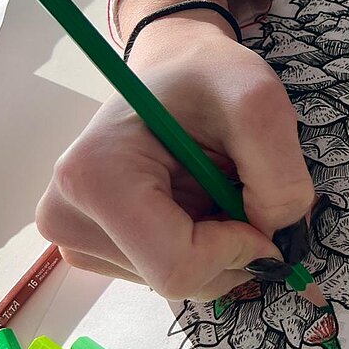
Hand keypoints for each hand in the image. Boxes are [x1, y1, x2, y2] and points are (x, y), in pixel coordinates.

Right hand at [36, 0, 314, 300]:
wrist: (178, 68)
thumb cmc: (209, 76)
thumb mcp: (259, 102)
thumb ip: (280, 176)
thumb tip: (276, 243)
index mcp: (92, 177)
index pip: (177, 267)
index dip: (237, 251)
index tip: (260, 210)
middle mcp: (68, 215)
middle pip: (176, 280)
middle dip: (228, 248)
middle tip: (237, 189)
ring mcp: (76, 236)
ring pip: (176, 281)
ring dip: (216, 244)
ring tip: (210, 184)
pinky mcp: (94, 247)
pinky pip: (167, 271)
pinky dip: (200, 246)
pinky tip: (195, 199)